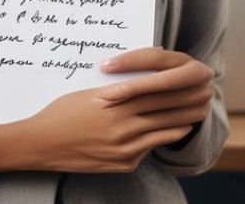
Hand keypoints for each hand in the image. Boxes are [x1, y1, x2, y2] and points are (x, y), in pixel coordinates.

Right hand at [13, 48, 213, 173]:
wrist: (41, 144)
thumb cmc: (60, 114)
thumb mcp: (88, 93)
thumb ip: (116, 90)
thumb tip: (138, 83)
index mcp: (115, 104)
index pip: (154, 92)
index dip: (175, 87)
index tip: (191, 80)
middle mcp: (123, 127)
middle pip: (163, 113)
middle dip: (185, 104)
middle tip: (203, 97)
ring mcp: (124, 148)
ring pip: (161, 133)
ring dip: (180, 123)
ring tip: (194, 115)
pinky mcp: (122, 164)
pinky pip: (147, 150)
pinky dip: (160, 139)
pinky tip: (171, 133)